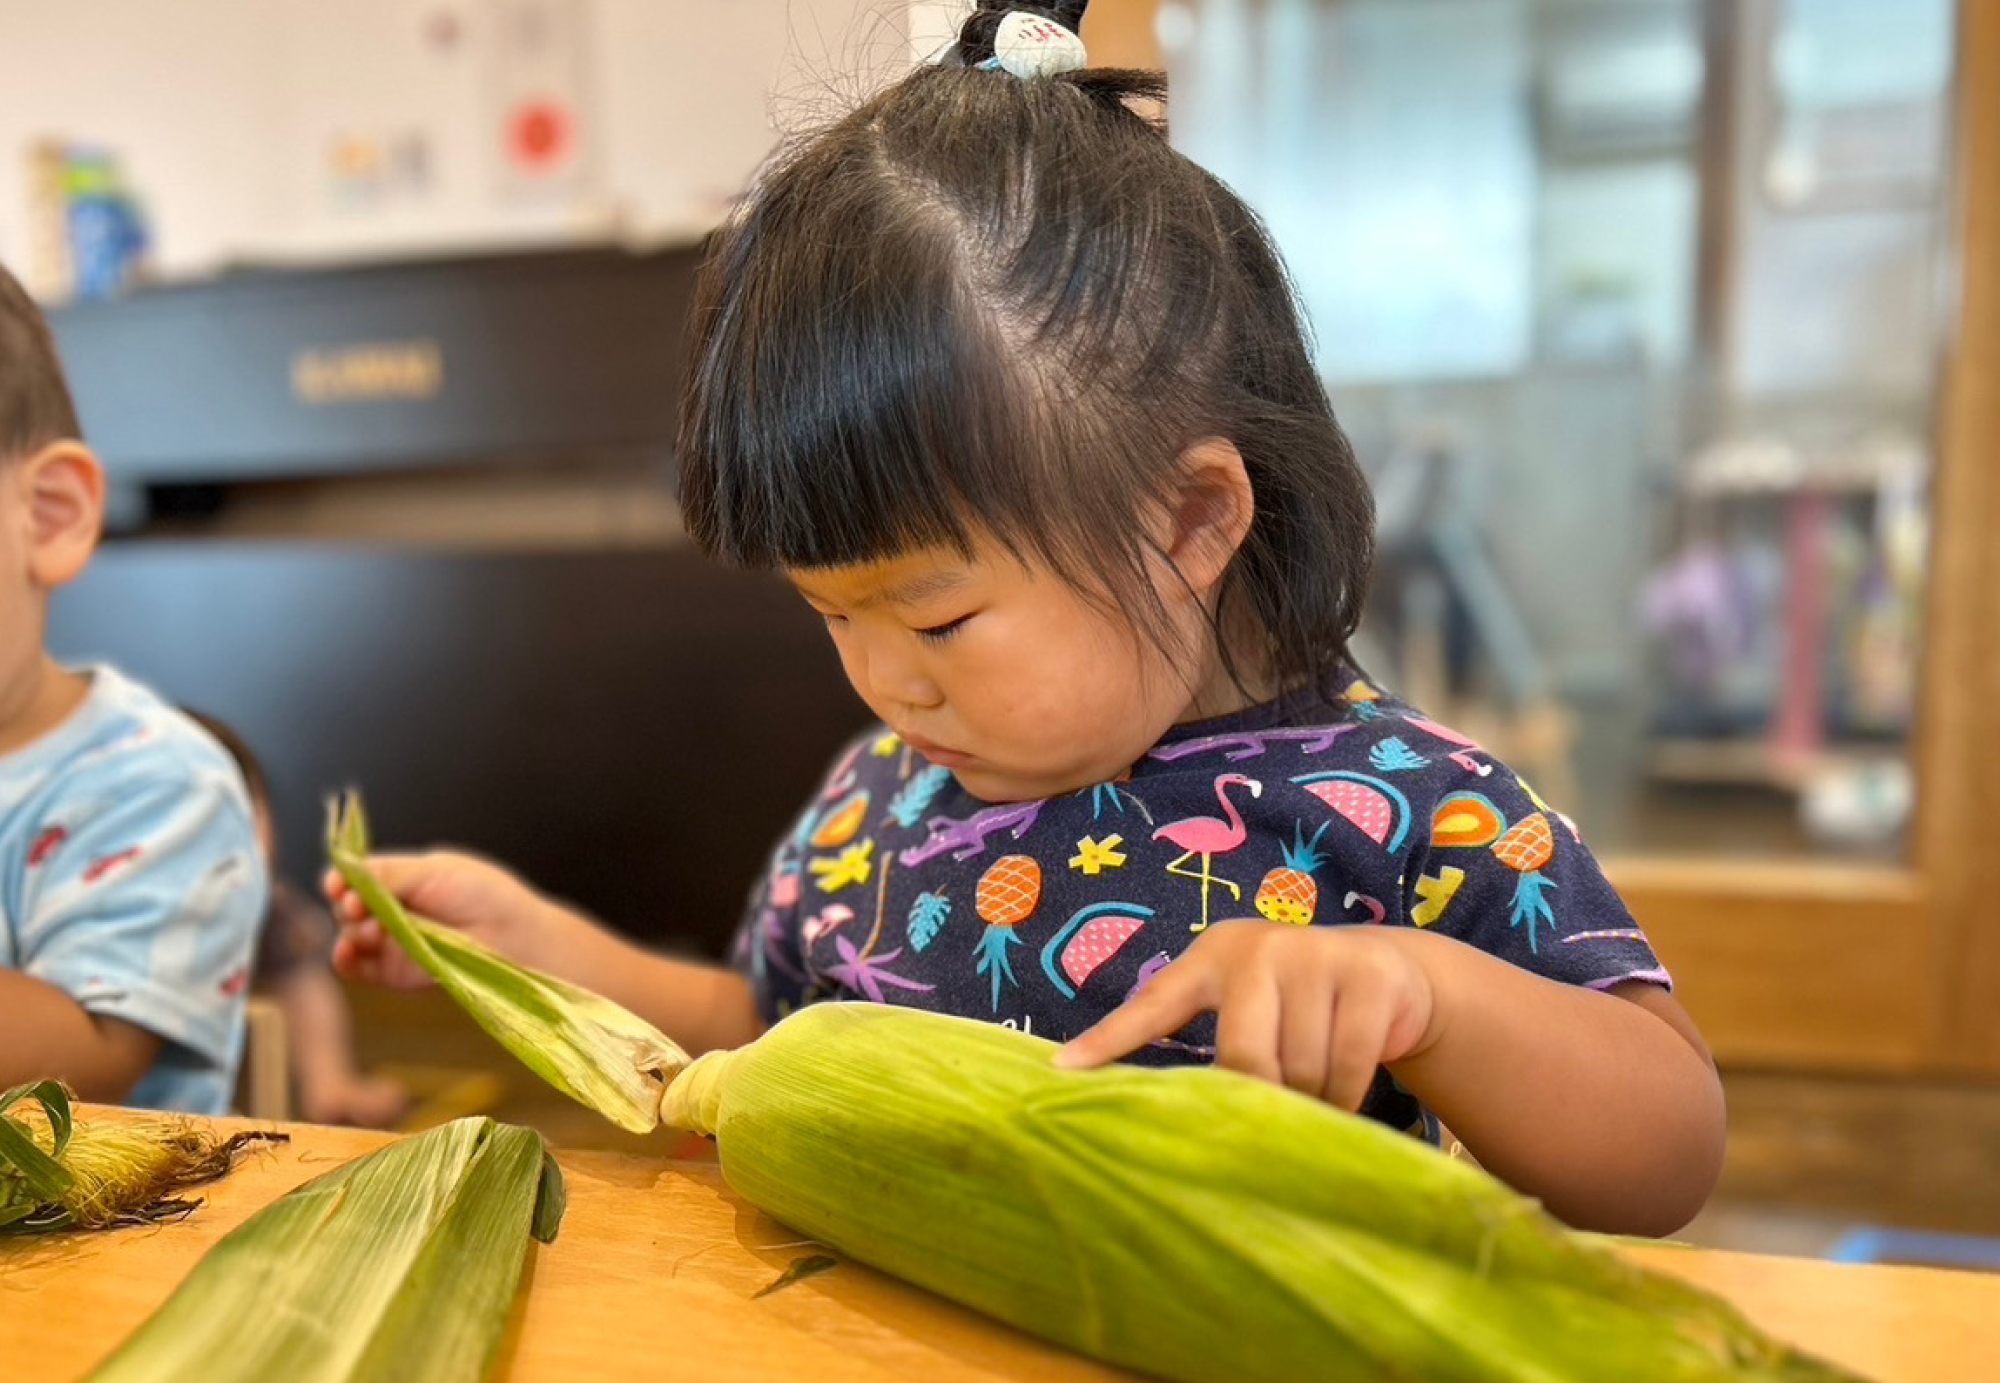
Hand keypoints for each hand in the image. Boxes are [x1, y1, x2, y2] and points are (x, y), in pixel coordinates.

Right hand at [323, 851, 553, 989]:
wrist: (515, 936)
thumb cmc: (486, 895)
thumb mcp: (435, 871)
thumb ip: (389, 873)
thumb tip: (347, 870)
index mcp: (401, 879)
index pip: (357, 877)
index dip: (343, 879)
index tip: (339, 883)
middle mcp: (392, 909)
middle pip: (347, 906)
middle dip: (347, 904)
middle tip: (357, 905)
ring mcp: (391, 941)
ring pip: (350, 935)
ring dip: (352, 931)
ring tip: (374, 929)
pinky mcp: (394, 972)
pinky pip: (357, 970)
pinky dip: (345, 962)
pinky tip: (348, 952)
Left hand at [1054, 919, 1440, 1109]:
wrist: (1388, 975)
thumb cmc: (1297, 1005)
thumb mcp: (1247, 1007)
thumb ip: (1207, 1039)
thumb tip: (1158, 1110)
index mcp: (1211, 959)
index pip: (1153, 1004)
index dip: (1108, 1039)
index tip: (1062, 1072)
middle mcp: (1258, 948)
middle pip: (1244, 1054)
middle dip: (1261, 1095)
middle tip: (1273, 1111)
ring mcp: (1316, 955)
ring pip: (1302, 1067)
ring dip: (1309, 1100)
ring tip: (1313, 1089)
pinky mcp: (1367, 975)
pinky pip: (1348, 1064)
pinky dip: (1346, 1095)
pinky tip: (1345, 1089)